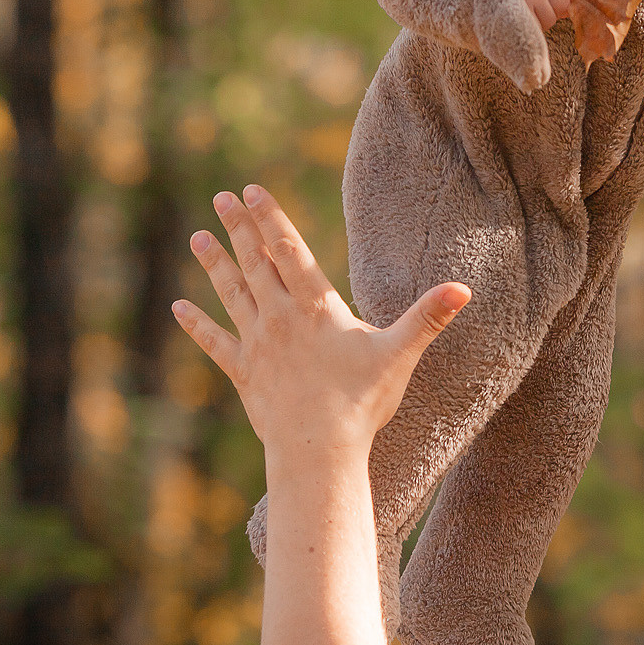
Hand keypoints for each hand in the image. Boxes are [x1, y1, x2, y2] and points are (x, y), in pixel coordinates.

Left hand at [175, 185, 470, 467]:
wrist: (318, 453)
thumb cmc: (362, 403)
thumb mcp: (399, 354)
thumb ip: (428, 317)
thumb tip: (464, 289)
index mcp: (315, 307)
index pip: (289, 251)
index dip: (271, 219)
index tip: (253, 191)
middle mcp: (280, 319)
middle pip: (256, 264)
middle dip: (239, 228)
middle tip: (223, 198)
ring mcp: (258, 345)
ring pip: (232, 294)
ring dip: (215, 263)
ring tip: (198, 235)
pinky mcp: (244, 372)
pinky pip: (215, 342)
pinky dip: (197, 324)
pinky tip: (179, 307)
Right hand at [510, 0, 583, 29]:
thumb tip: (569, 9)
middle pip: (565, 3)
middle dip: (552, 9)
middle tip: (533, 2)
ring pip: (552, 18)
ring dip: (541, 19)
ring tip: (525, 9)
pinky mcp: (523, 10)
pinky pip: (540, 25)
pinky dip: (533, 26)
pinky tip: (522, 16)